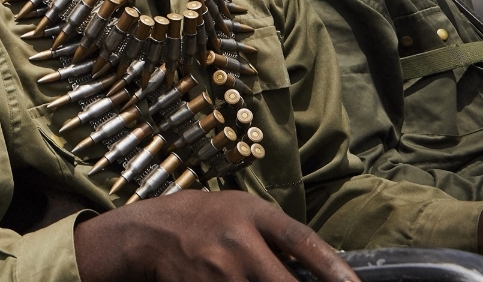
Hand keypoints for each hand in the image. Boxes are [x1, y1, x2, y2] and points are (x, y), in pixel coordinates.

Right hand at [73, 189, 357, 281]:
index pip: (302, 240)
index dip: (333, 268)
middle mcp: (237, 242)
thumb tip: (317, 267)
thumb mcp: (239, 209)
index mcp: (250, 213)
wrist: (148, 234)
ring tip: (258, 278)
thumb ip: (274, 233)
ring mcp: (219, 272)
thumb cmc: (201, 217)